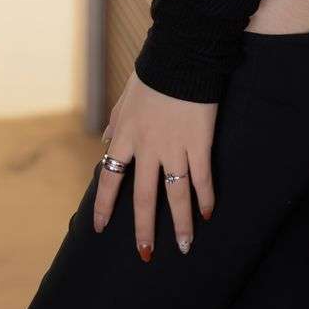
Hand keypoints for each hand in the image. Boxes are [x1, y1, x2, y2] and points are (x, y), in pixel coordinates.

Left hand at [96, 69, 217, 258]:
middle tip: (145, 253)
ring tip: (184, 246)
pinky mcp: (200, 142)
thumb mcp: (127, 95)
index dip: (105, 205)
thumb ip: (115, 120)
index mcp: (126, 135)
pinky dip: (206, 197)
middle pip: (144, 197)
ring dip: (180, 224)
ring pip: (176, 195)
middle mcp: (148, 147)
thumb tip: (104, 139)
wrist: (183, 54)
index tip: (100, 228)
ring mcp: (175, 147)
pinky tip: (208, 213)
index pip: (109, 178)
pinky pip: (202, 177)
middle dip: (144, 229)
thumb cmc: (154, 71)